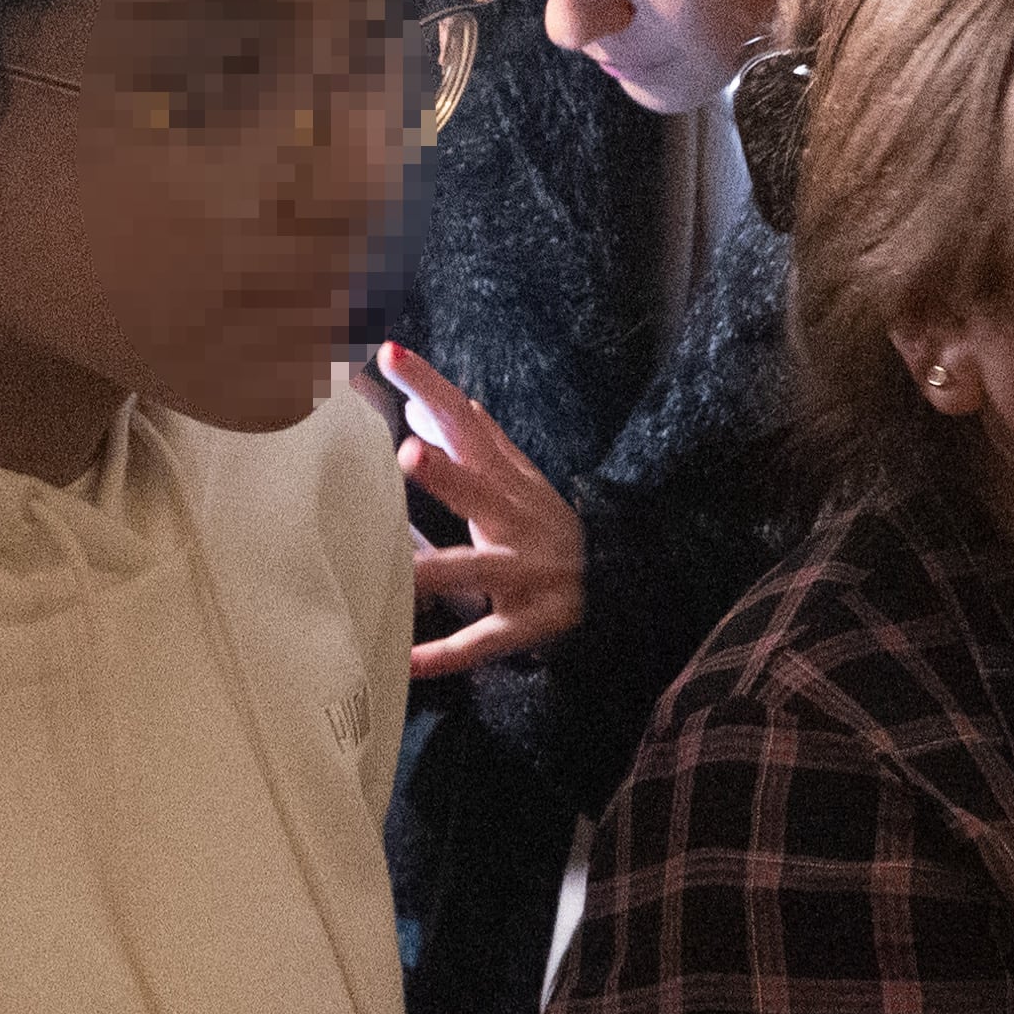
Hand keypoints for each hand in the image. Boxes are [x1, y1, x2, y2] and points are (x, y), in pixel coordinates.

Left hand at [379, 344, 587, 677]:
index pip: (465, 424)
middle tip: (405, 452)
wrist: (627, 587)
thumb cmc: (552, 533)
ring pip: (481, 569)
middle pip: (480, 490)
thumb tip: (461, 401)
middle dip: (446, 473)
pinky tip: (410, 662)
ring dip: (442, 569)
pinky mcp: (530, 622)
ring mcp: (525, 573)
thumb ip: (490, 446)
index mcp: (508, 482)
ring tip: (402, 571)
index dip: (429, 387)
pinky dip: (449, 654)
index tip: (386, 352)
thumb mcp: (527, 484)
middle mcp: (518, 521)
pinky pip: (487, 639)